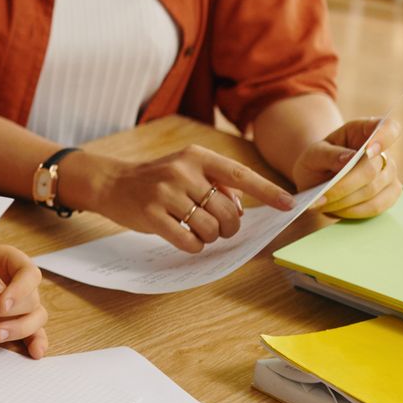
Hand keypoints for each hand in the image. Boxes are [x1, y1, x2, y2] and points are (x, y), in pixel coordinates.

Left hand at [0, 245, 48, 357]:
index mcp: (10, 261)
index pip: (30, 274)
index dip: (20, 290)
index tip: (2, 304)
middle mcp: (18, 283)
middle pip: (32, 300)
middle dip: (8, 311)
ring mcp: (17, 304)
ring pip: (36, 318)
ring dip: (20, 329)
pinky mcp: (11, 322)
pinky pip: (32, 333)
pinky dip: (35, 342)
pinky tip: (34, 352)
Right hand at [76, 146, 293, 253]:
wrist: (112, 183)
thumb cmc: (157, 180)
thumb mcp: (187, 169)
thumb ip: (217, 183)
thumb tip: (240, 208)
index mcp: (196, 156)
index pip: (240, 175)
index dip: (267, 191)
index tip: (289, 204)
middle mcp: (182, 171)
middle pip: (226, 211)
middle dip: (230, 227)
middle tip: (222, 230)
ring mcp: (164, 193)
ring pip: (210, 228)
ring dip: (211, 237)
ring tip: (200, 232)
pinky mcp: (150, 214)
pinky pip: (188, 240)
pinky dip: (194, 246)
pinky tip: (187, 240)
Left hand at [293, 117, 401, 218]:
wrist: (316, 183)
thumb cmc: (316, 163)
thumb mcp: (312, 155)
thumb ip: (328, 154)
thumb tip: (349, 158)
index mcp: (364, 131)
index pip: (388, 127)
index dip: (384, 137)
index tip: (368, 150)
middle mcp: (382, 151)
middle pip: (371, 169)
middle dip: (343, 185)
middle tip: (319, 198)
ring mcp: (389, 173)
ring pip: (372, 190)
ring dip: (344, 200)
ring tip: (322, 204)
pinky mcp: (390, 194)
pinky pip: (376, 206)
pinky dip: (353, 211)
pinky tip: (337, 210)